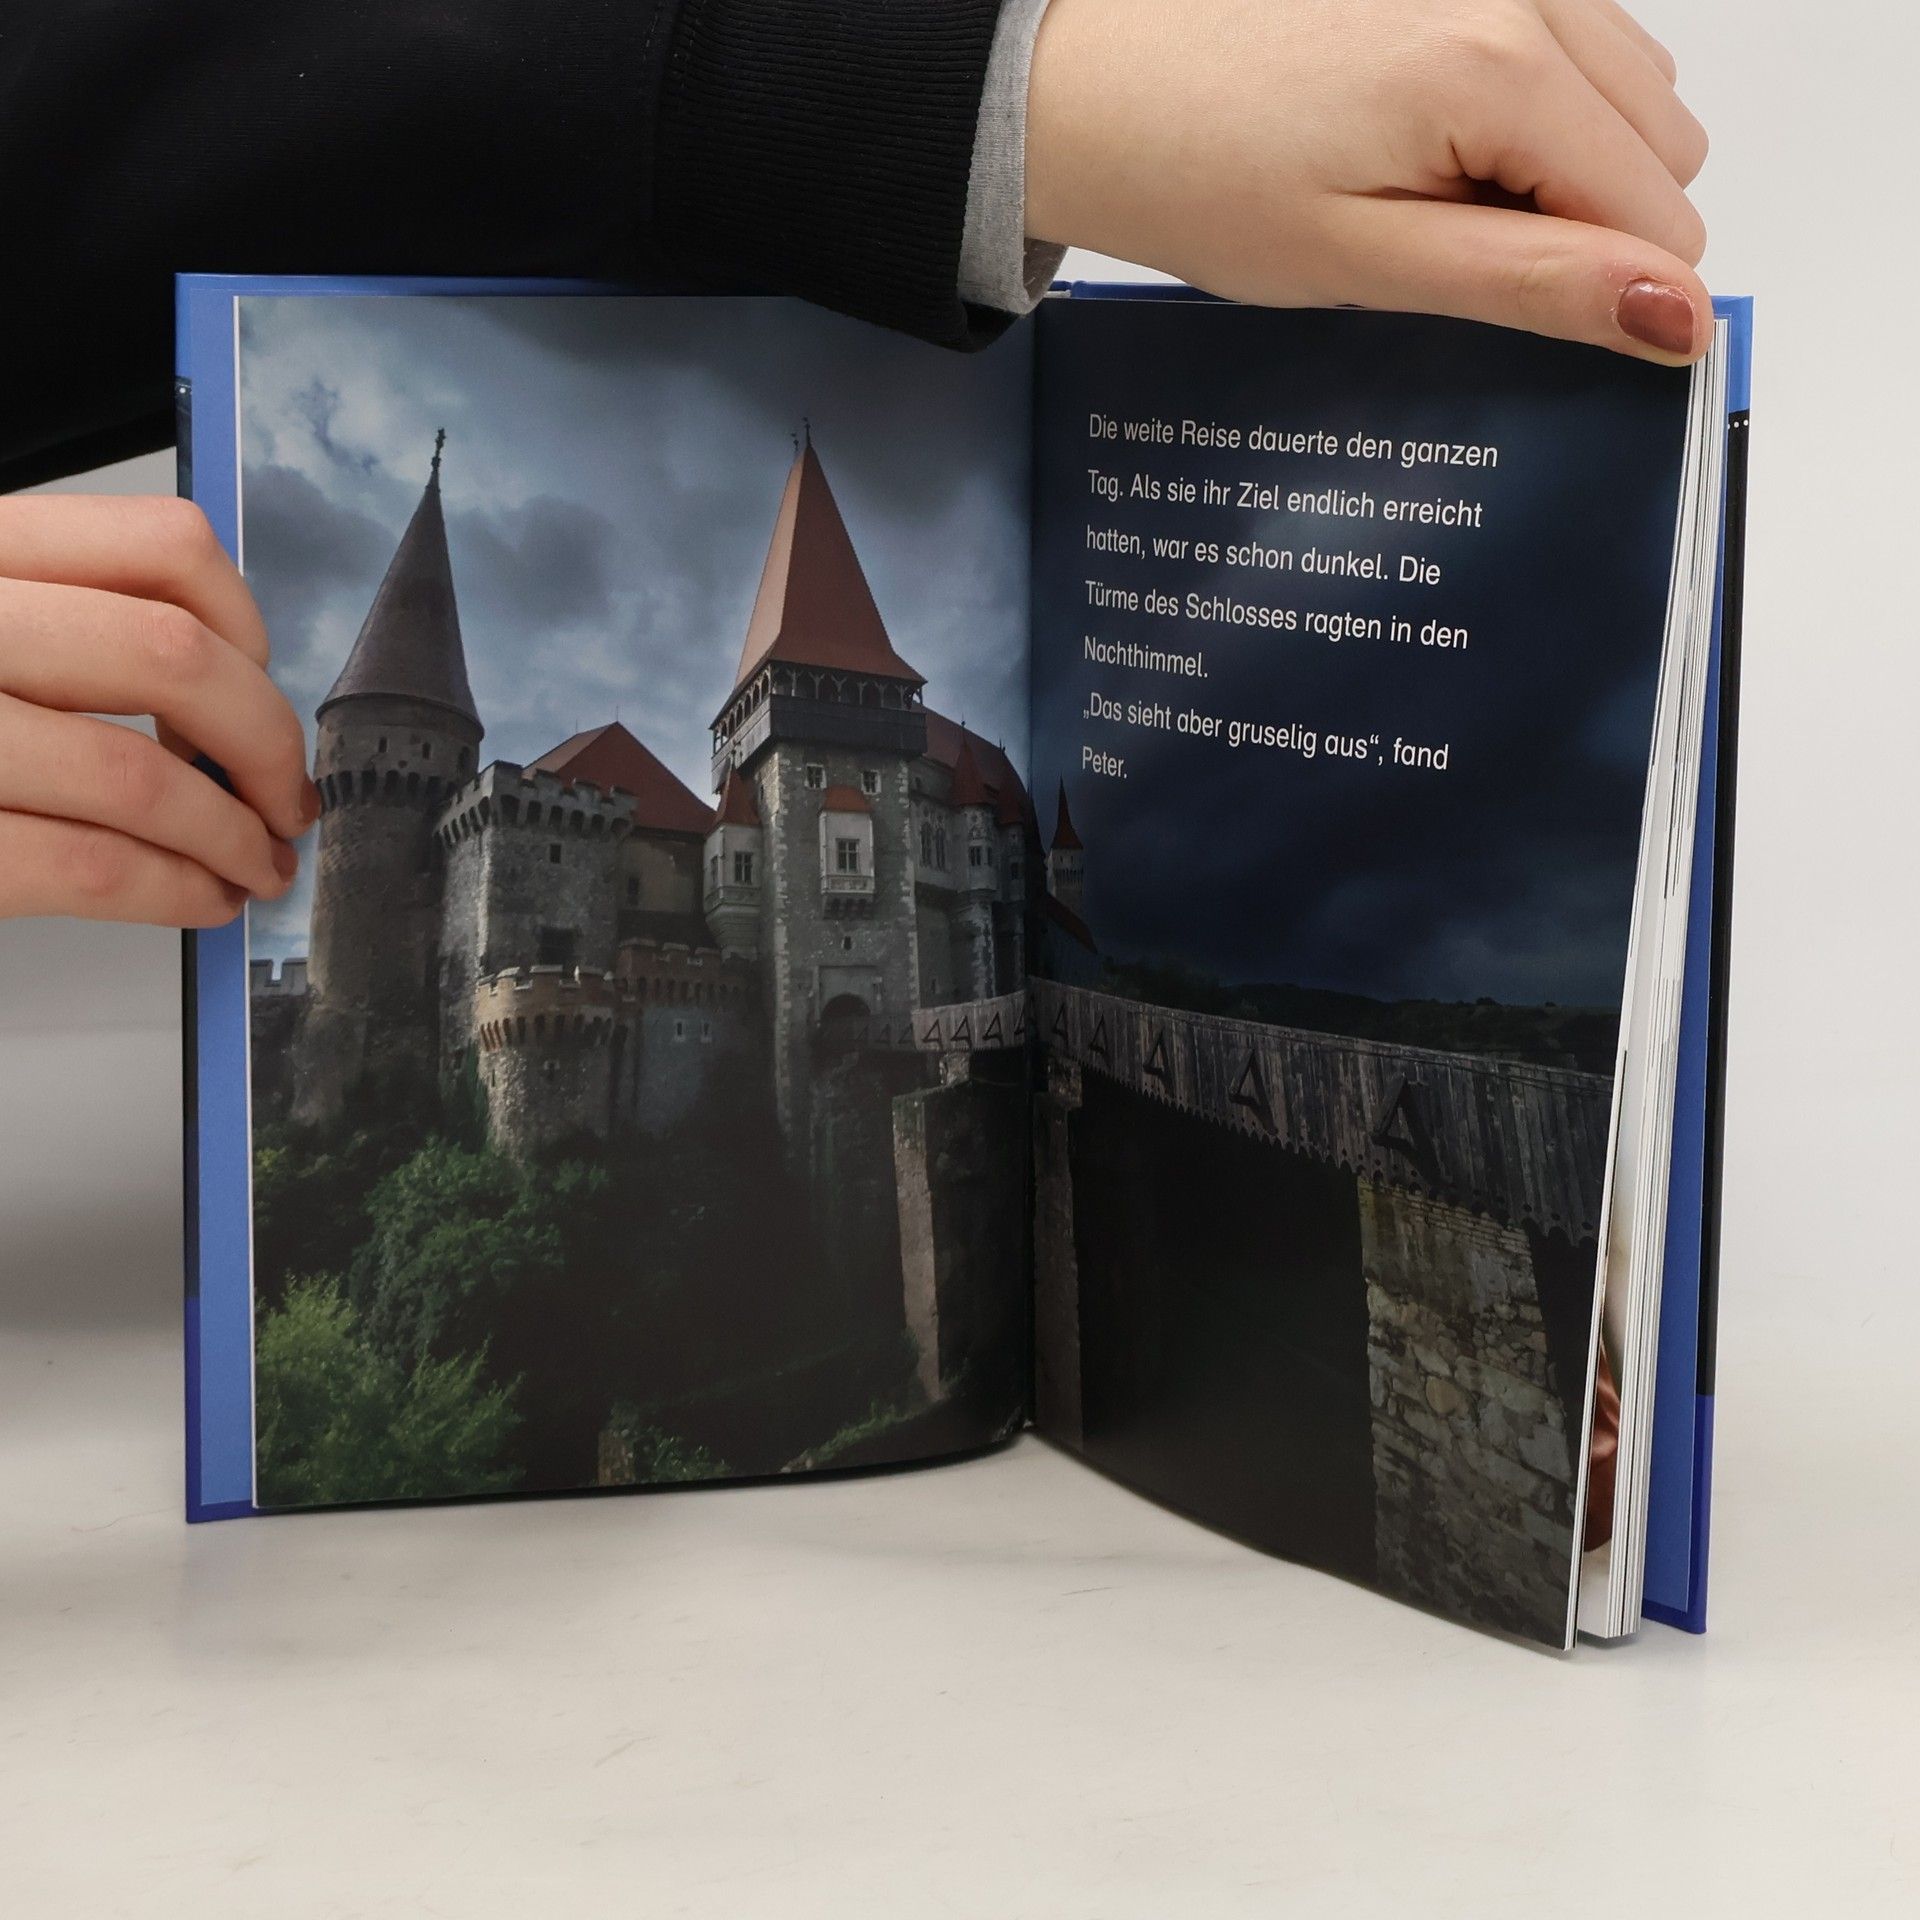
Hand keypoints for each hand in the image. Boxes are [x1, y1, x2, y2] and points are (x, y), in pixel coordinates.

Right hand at [0, 495, 314, 926]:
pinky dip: (177, 891)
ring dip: (234, 837)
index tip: (261, 685)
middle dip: (266, 744)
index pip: (164, 548)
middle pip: (177, 661)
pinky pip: (95, 867)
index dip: (249, 629)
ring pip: (146, 778)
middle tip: (284, 794)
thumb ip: (57, 621)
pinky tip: (200, 898)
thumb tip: (221, 684)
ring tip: (256, 862)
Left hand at [1026, 0, 1711, 361]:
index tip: (1495, 300)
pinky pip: (1569, 34)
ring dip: (1560, 157)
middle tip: (1441, 241)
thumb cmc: (1205, 182)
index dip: (1598, 287)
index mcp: (1505, 68)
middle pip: (1661, 143)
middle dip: (1581, 217)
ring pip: (1628, 85)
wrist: (1093, 89)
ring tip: (1422, 182)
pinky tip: (1425, 127)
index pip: (1661, 215)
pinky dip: (1528, 98)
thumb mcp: (1371, 263)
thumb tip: (1682, 315)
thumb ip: (1536, 284)